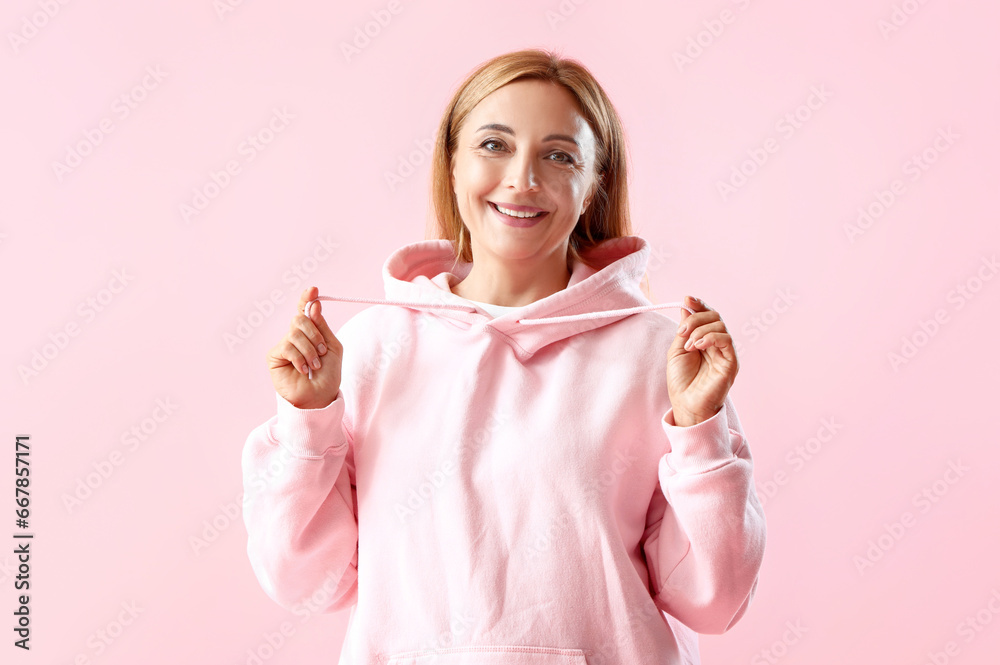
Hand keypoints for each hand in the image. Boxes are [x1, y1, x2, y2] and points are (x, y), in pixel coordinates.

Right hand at [266, 286, 342, 409]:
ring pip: (294, 334)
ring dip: (309, 351)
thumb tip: (313, 305)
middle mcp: (295, 336)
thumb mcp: (332, 347)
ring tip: (314, 365)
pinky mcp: (274, 357)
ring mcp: (284, 345)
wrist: (320, 396)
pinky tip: (303, 370)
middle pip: (300, 319)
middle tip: (322, 352)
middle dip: (315, 335)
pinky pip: (287, 347)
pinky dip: (299, 359)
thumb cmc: (328, 374)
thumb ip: (322, 326)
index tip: (313, 290)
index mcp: (310, 332)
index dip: (306, 299)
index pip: (305, 310)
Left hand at [666, 295, 738, 426]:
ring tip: (689, 344)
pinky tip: (697, 346)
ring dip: (700, 329)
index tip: (687, 298)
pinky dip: (710, 337)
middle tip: (682, 331)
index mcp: (705, 340)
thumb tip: (686, 307)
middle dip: (696, 318)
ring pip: (720, 326)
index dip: (699, 305)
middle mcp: (718, 344)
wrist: (686, 404)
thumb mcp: (677, 350)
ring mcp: (726, 352)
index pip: (707, 316)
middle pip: (715, 317)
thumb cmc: (681, 381)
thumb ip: (684, 330)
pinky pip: (726, 340)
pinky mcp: (731, 362)